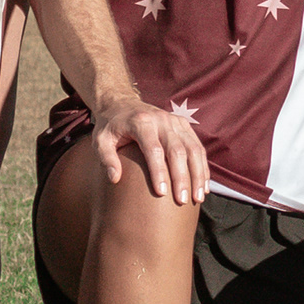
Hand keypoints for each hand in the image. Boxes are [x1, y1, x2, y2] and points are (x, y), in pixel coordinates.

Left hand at [92, 97, 207, 204]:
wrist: (122, 103)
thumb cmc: (110, 127)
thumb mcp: (100, 140)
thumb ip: (107, 158)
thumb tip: (115, 179)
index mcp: (141, 122)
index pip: (153, 149)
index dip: (158, 171)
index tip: (161, 193)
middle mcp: (161, 120)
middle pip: (177, 150)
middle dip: (182, 177)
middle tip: (183, 200)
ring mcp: (175, 121)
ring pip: (193, 148)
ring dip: (197, 174)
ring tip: (198, 197)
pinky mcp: (183, 124)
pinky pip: (197, 146)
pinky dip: (202, 166)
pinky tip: (203, 185)